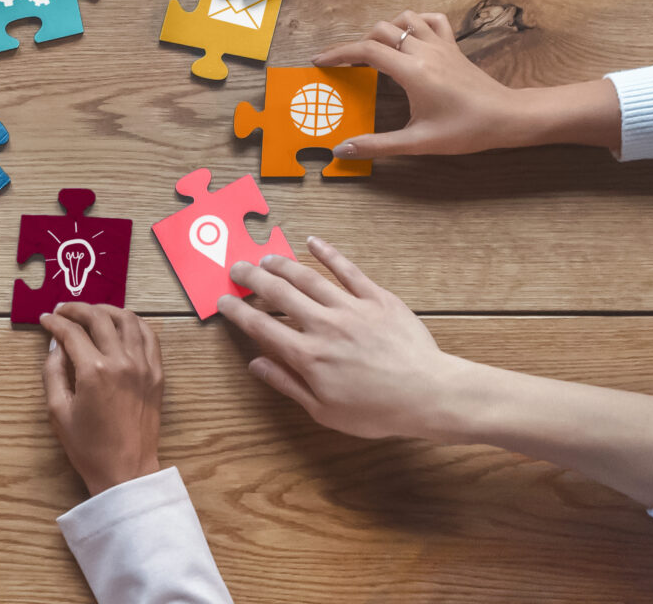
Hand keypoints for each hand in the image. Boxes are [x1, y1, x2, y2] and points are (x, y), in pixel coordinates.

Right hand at [40, 304, 163, 494]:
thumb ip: (53, 371)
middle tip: (64, 310)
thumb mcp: (58, 411)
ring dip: (107, 310)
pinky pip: (149, 336)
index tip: (46, 319)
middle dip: (78, 309)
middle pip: (99, 318)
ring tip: (92, 312)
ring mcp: (143, 365)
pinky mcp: (157, 373)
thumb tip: (56, 344)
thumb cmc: (88, 447)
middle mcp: (121, 361)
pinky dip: (134, 323)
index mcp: (94, 371)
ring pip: (128, 319)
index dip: (55, 322)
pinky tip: (122, 323)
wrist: (126, 470)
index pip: (72, 332)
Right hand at [217, 238, 462, 440]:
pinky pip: (347, 270)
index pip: (261, 326)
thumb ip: (287, 383)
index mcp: (308, 356)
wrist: (428, 394)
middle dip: (253, 278)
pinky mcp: (376, 298)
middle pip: (279, 294)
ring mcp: (350, 308)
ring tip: (266, 257)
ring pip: (308, 278)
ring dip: (282, 264)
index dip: (238, 311)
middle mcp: (323, 325)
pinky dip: (328, 253)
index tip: (224, 300)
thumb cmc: (378, 410)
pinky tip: (313, 242)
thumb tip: (256, 364)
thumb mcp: (324, 410)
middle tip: (238, 268)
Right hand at [313, 10, 621, 157]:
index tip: (320, 61)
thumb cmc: (465, 130)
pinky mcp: (454, 45)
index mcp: (413, 72)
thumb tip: (342, 150)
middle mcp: (425, 51)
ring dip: (385, 30)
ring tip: (374, 51)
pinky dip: (415, 21)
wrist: (507, 117)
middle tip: (344, 64)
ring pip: (404, 19)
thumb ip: (378, 145)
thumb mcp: (419, 142)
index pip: (367, 50)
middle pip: (381, 31)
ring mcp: (441, 45)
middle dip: (357, 44)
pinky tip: (410, 37)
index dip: (339, 53)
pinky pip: (431, 19)